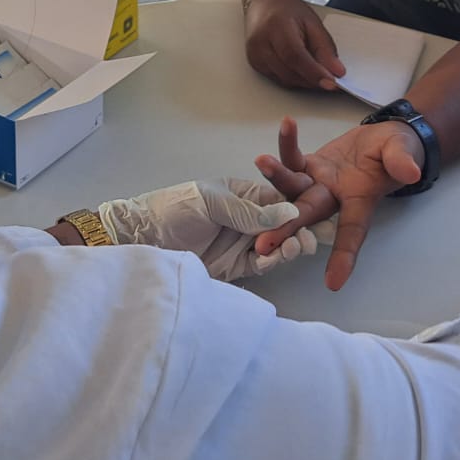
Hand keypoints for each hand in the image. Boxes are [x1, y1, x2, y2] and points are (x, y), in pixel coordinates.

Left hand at [97, 178, 335, 281]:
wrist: (143, 241)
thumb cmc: (174, 209)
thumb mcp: (211, 202)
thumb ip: (249, 211)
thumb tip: (289, 212)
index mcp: (245, 194)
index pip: (279, 199)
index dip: (297, 205)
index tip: (315, 211)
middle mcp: (249, 218)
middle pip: (284, 224)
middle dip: (299, 228)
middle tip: (310, 235)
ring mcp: (244, 242)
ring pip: (277, 245)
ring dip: (289, 245)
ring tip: (298, 246)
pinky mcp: (238, 265)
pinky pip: (264, 263)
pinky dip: (274, 261)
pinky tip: (280, 256)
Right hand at [243, 0, 344, 91]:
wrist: (265, 3)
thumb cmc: (287, 10)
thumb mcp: (313, 23)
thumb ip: (325, 48)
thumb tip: (336, 72)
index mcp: (276, 26)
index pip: (295, 56)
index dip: (313, 72)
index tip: (331, 82)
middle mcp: (261, 42)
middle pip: (289, 72)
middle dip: (312, 79)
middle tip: (331, 78)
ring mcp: (255, 55)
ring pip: (285, 80)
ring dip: (304, 80)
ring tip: (316, 68)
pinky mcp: (255, 64)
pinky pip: (278, 79)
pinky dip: (293, 78)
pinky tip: (301, 68)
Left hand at [254, 115, 422, 290]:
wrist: (385, 139)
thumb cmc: (398, 152)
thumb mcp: (404, 153)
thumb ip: (402, 162)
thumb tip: (410, 171)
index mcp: (360, 201)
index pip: (351, 232)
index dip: (344, 256)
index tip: (333, 284)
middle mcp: (334, 197)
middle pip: (308, 214)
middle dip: (286, 227)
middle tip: (263, 243)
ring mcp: (318, 182)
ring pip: (293, 185)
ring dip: (276, 175)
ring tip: (261, 160)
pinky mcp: (309, 165)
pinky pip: (294, 157)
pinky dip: (288, 142)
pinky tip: (288, 124)